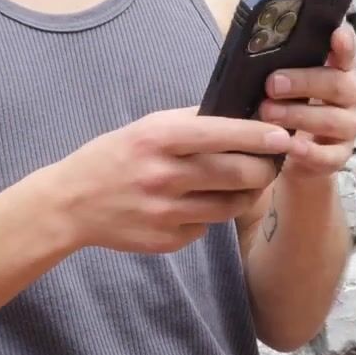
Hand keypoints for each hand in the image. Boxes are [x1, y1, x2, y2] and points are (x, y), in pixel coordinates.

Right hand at [45, 107, 294, 253]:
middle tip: (271, 163)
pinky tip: (199, 203)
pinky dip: (212, 214)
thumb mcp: (145, 128)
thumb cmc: (113, 157)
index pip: (222, 134)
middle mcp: (163, 175)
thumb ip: (189, 122)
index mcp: (158, 139)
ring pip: (231, 205)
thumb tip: (240, 114)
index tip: (283, 135)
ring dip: (247, 194)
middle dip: (263, 168)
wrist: (72, 204)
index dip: (259, 135)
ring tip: (245, 183)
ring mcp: (166, 212)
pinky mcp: (167, 240)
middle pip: (237, 173)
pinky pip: (207, 226)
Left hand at [255, 25, 355, 182]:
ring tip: (268, 113)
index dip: (344, 44)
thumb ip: (278, 67)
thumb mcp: (280, 86)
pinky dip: (308, 151)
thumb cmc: (283, 107)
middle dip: (304, 82)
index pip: (346, 54)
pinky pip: (328, 156)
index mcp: (337, 72)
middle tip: (272, 84)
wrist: (287, 155)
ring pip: (333, 120)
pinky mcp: (339, 157)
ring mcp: (347, 128)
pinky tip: (289, 145)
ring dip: (299, 115)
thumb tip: (254, 46)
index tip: (336, 34)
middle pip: (339, 85)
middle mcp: (348, 98)